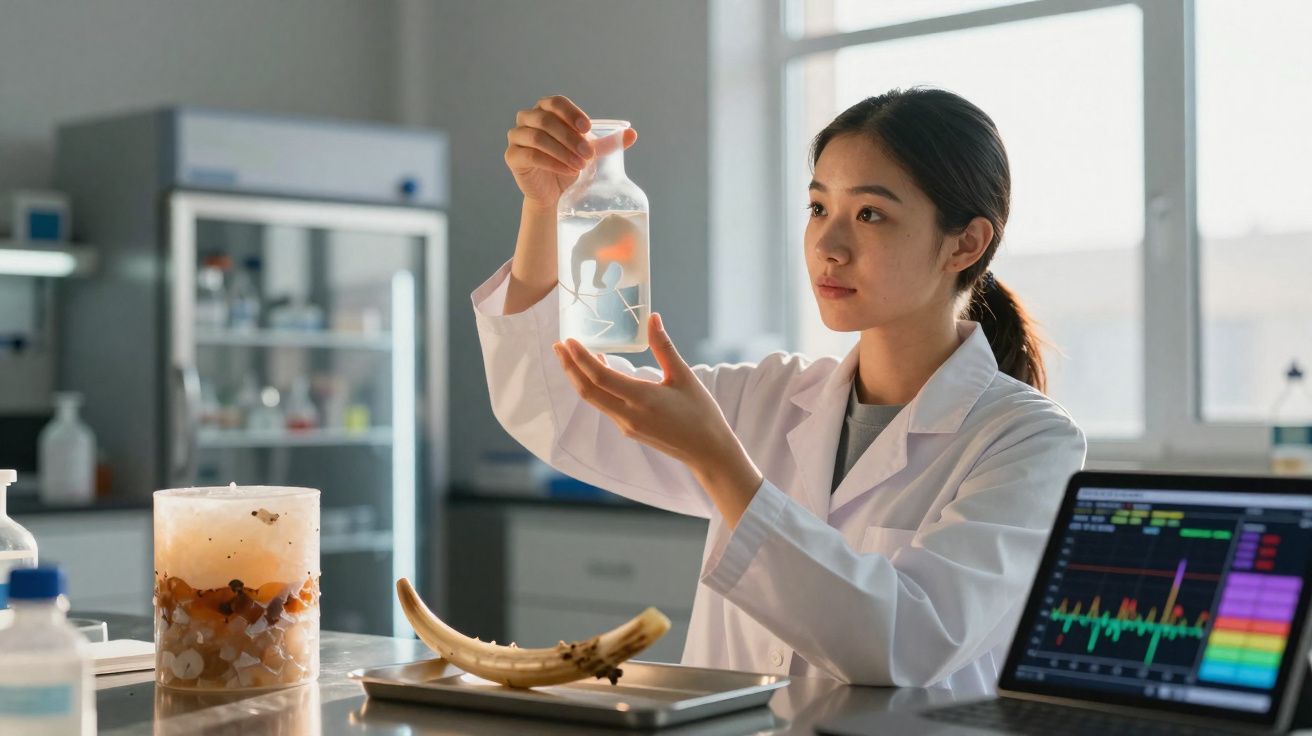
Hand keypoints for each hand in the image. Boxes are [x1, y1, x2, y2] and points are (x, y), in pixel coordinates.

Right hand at [505, 95, 637, 208]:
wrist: (554, 192)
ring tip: (580, 165)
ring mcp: (517, 137)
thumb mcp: (590, 152)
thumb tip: (633, 134)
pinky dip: (551, 162)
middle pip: (545, 119)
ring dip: (562, 150)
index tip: (588, 128)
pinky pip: (530, 155)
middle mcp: (527, 118)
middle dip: (570, 137)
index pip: (555, 102)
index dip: (571, 113)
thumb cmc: (570, 164)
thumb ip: (608, 143)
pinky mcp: (512, 156)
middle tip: (589, 155)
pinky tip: (567, 170)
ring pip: (537, 137)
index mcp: (545, 110)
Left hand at [552, 314, 763, 525]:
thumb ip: (664, 347)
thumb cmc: (701, 413)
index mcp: (643, 399)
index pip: (601, 378)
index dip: (581, 359)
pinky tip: (597, 371)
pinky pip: (604, 405)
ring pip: (593, 399)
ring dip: (579, 377)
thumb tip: (652, 317)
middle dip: (569, 367)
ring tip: (570, 355)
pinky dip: (594, 387)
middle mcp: (628, 415)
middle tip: (557, 345)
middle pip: (587, 390)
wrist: (707, 451)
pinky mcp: (628, 429)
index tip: (568, 340)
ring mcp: (626, 425)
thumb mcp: (684, 376)